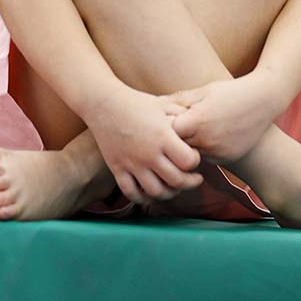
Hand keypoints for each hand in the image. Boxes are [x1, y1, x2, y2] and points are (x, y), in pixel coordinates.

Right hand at [83, 83, 204, 205]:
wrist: (104, 103)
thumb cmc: (135, 102)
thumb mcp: (162, 104)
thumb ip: (181, 114)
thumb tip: (196, 123)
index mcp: (163, 137)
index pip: (189, 161)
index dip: (195, 161)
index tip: (193, 156)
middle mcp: (149, 154)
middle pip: (176, 181)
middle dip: (190, 182)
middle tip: (194, 178)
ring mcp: (132, 164)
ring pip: (157, 192)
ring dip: (170, 193)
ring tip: (174, 186)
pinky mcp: (118, 169)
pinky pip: (132, 193)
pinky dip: (143, 198)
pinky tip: (151, 192)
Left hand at [160, 72, 279, 163]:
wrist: (264, 101)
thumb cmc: (231, 92)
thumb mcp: (204, 91)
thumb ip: (179, 100)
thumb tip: (156, 104)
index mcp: (197, 121)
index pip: (168, 132)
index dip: (164, 125)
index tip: (163, 119)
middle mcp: (206, 141)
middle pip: (177, 146)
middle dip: (173, 139)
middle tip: (173, 128)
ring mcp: (217, 153)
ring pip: (191, 154)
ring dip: (188, 145)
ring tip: (192, 130)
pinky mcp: (226, 159)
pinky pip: (206, 157)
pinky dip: (203, 149)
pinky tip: (209, 135)